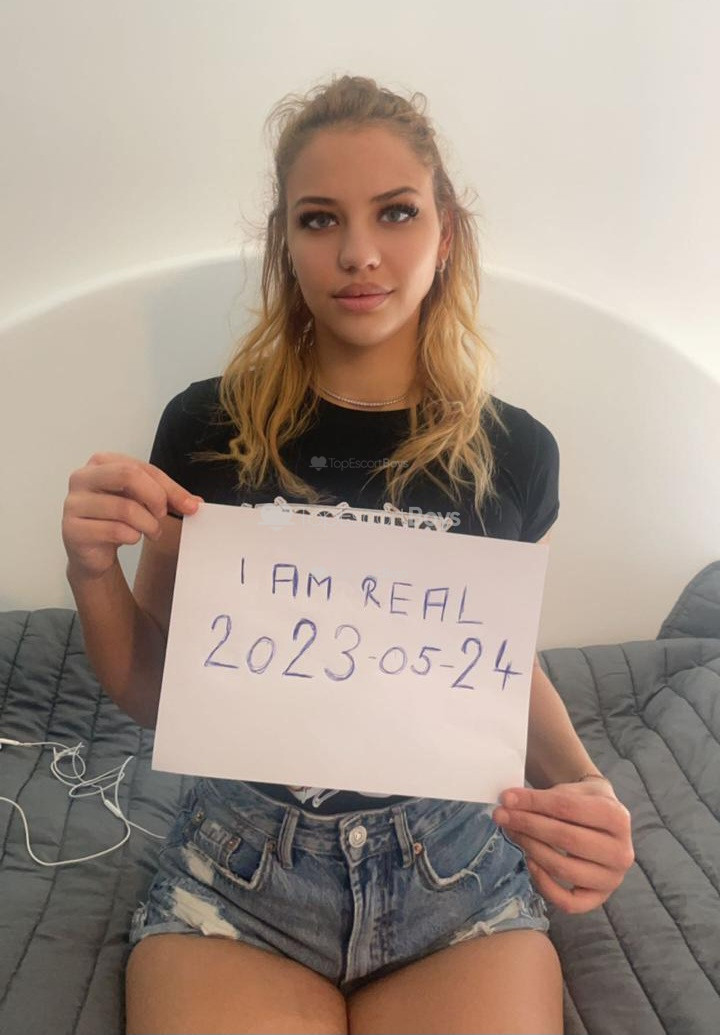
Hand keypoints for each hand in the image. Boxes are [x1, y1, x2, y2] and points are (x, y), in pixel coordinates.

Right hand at [62, 452, 202, 579]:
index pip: (141, 467)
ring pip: (125, 508)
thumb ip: (168, 497)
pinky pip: (115, 531)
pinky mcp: (73, 530)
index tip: (190, 505)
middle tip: (163, 515)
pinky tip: (131, 538)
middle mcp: (82, 477)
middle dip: (156, 497)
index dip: (169, 487)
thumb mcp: (143, 501)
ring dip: (148, 524)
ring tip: (152, 531)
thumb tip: (195, 503)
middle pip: (128, 475)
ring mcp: (73, 503)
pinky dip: (132, 537)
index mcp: (100, 462)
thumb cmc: (117, 519)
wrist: (92, 552)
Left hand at [492, 778, 633, 913]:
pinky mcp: (599, 898)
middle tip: (501, 815)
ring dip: (531, 849)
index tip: (507, 798)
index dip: (534, 802)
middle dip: (528, 825)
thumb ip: (543, 797)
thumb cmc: (583, 803)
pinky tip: (530, 862)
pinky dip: (545, 885)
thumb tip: (509, 802)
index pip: (569, 808)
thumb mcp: (570, 791)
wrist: (602, 821)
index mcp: (618, 817)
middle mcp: (621, 852)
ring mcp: (612, 879)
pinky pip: (569, 903)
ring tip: (512, 832)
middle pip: (567, 839)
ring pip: (565, 869)